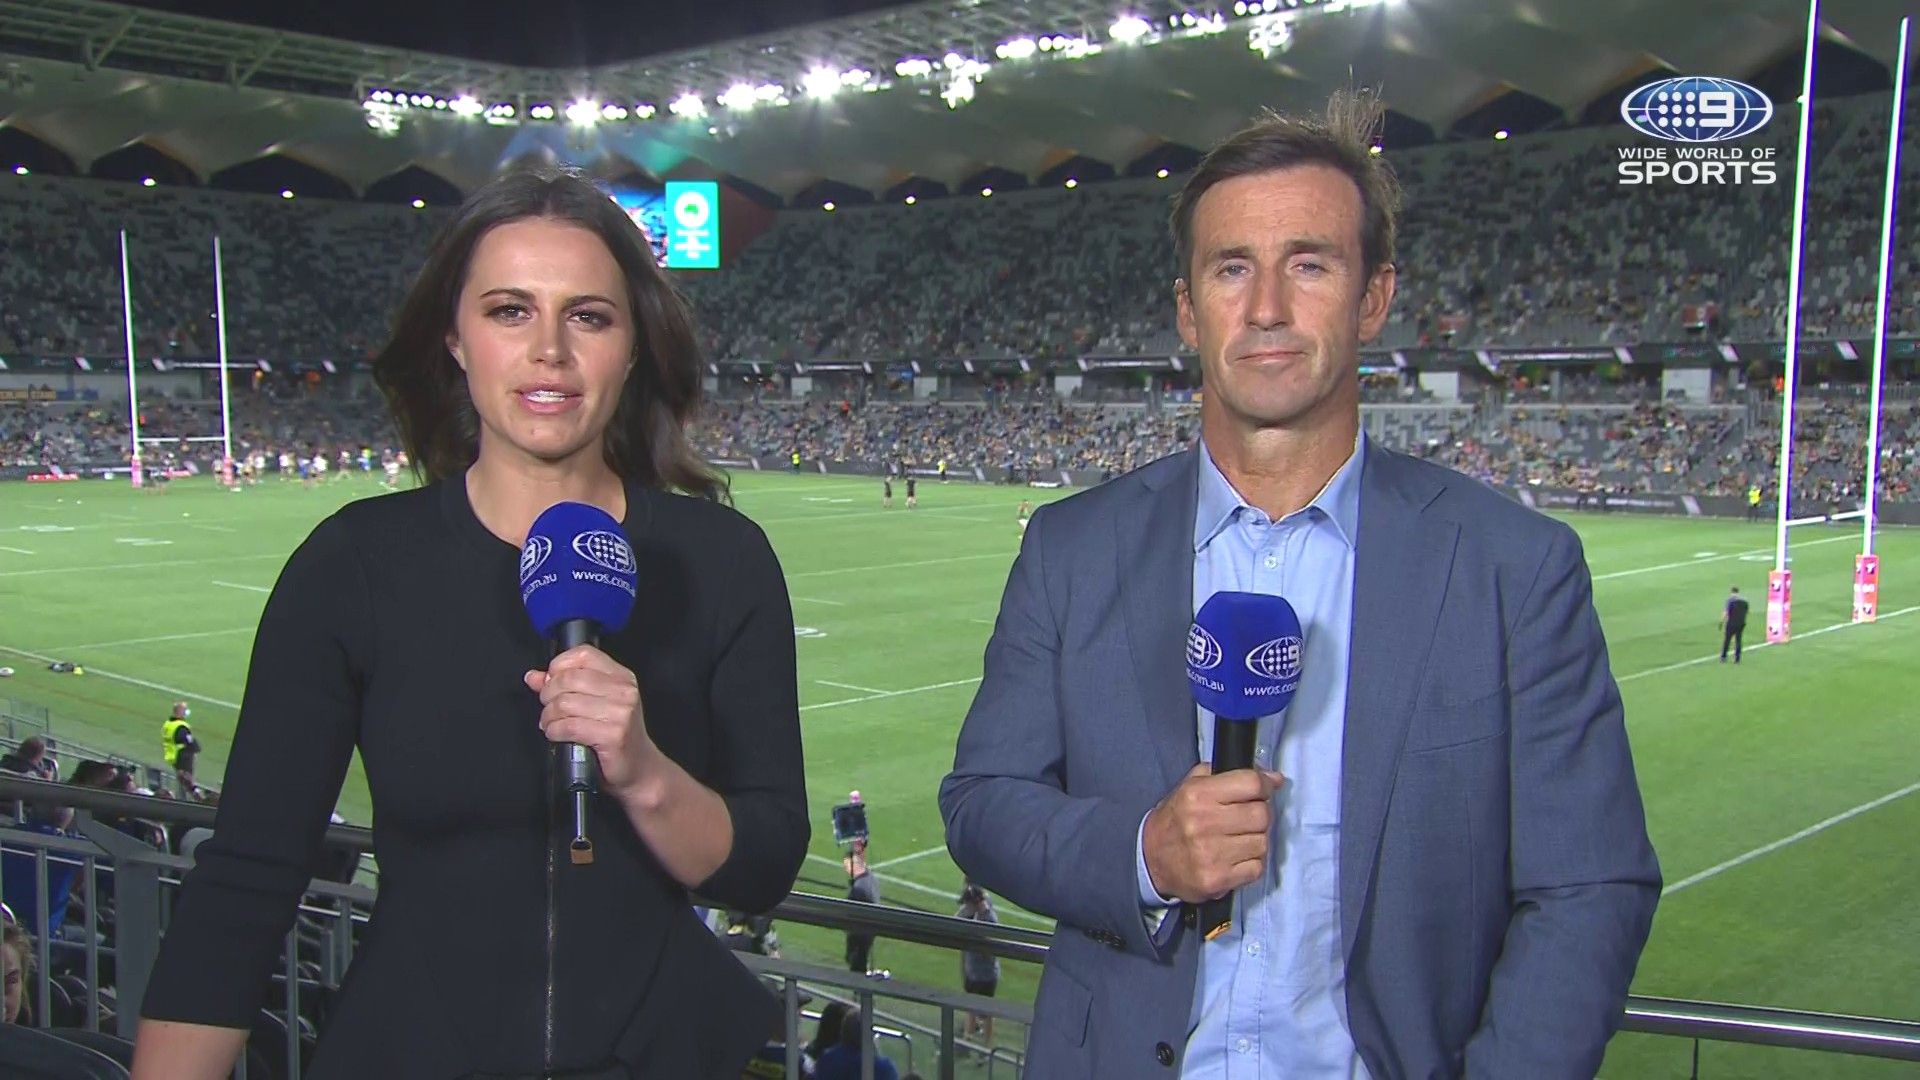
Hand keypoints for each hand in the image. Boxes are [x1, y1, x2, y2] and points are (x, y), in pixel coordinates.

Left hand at [524, 645, 660, 796]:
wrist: (640, 769)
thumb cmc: (616, 737)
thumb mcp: (594, 705)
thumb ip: (564, 687)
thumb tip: (534, 676)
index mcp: (622, 677)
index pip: (584, 654)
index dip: (559, 665)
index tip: (551, 682)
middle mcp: (624, 691)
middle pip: (569, 679)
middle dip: (548, 694)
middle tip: (548, 708)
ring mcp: (620, 712)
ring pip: (565, 703)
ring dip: (549, 716)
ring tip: (551, 724)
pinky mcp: (612, 734)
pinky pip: (569, 726)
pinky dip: (554, 731)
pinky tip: (557, 735)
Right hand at [1141, 763, 1284, 904]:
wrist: (1150, 860)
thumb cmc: (1175, 821)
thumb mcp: (1190, 786)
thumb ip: (1227, 775)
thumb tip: (1273, 778)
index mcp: (1197, 795)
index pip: (1250, 783)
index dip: (1265, 785)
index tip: (1265, 789)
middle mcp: (1204, 823)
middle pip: (1261, 814)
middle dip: (1261, 814)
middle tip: (1249, 817)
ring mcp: (1211, 854)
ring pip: (1262, 842)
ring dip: (1256, 840)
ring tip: (1239, 840)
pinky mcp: (1217, 879)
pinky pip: (1256, 868)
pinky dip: (1251, 863)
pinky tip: (1236, 859)